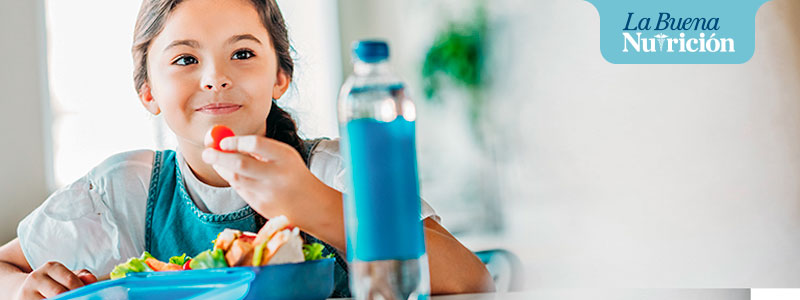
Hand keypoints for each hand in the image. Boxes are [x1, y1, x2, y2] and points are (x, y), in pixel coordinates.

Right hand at [15, 261, 95, 299]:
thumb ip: (81, 276)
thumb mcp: (65, 276)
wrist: (23, 289)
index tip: (90, 296)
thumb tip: (92, 279)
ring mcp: (26, 291)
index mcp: (51, 267)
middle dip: (74, 297)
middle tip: (82, 299)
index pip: (70, 280)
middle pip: (59, 292)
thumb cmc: (53, 283)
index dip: (82, 290)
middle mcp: (36, 277)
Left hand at [201, 135, 329, 226]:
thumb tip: (223, 141)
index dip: (234, 142)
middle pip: (240, 164)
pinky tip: (235, 175)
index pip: (255, 144)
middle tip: (206, 152)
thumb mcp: (284, 156)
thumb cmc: (293, 174)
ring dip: (222, 168)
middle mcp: (277, 176)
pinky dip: (233, 181)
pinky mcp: (261, 207)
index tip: (222, 141)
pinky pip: (240, 190)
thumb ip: (258, 149)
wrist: (312, 205)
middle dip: (218, 157)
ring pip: (235, 179)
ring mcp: (268, 194)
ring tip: (215, 160)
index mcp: (285, 157)